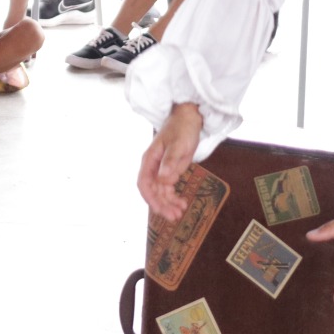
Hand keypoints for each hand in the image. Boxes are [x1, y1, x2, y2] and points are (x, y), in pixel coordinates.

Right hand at [137, 103, 204, 219]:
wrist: (189, 117)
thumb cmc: (181, 128)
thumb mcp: (178, 145)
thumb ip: (170, 163)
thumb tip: (163, 180)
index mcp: (150, 160)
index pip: (144, 183)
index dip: (150, 198)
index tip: (160, 210)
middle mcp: (153, 166)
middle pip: (153, 190)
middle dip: (162, 204)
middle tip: (175, 216)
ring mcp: (161, 169)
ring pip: (161, 191)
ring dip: (168, 203)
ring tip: (180, 212)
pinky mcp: (170, 170)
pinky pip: (169, 187)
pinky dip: (174, 196)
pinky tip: (182, 202)